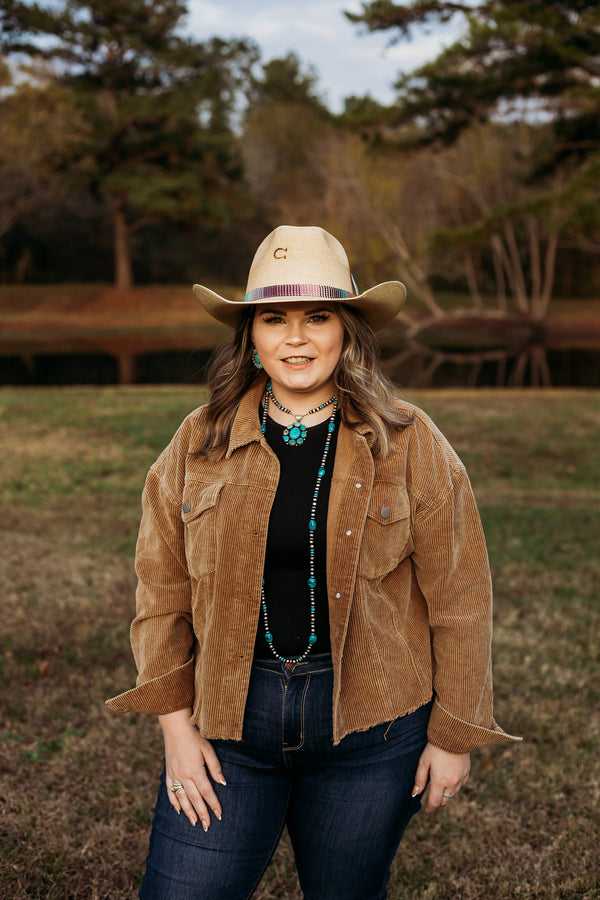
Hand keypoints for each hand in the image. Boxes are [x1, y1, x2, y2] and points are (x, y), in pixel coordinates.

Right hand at [158, 708, 225, 829]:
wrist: (175, 727)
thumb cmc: (194, 737)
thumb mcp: (208, 749)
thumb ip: (215, 768)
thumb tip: (223, 783)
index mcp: (195, 770)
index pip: (207, 792)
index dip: (213, 804)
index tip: (219, 814)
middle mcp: (183, 776)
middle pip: (194, 799)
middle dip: (202, 813)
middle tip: (207, 826)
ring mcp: (174, 775)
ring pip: (182, 798)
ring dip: (189, 812)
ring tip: (194, 823)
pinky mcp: (168, 773)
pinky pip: (170, 791)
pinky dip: (174, 802)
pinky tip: (179, 811)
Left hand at [412, 742, 469, 813]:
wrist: (454, 735)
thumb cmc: (435, 747)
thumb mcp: (423, 762)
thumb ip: (419, 780)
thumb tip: (415, 794)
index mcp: (440, 781)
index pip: (435, 803)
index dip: (429, 809)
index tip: (425, 811)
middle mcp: (452, 783)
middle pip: (445, 802)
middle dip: (437, 804)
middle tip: (431, 802)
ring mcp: (461, 779)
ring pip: (453, 795)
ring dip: (446, 796)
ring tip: (439, 791)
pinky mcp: (467, 774)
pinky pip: (460, 786)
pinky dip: (454, 787)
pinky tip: (448, 781)